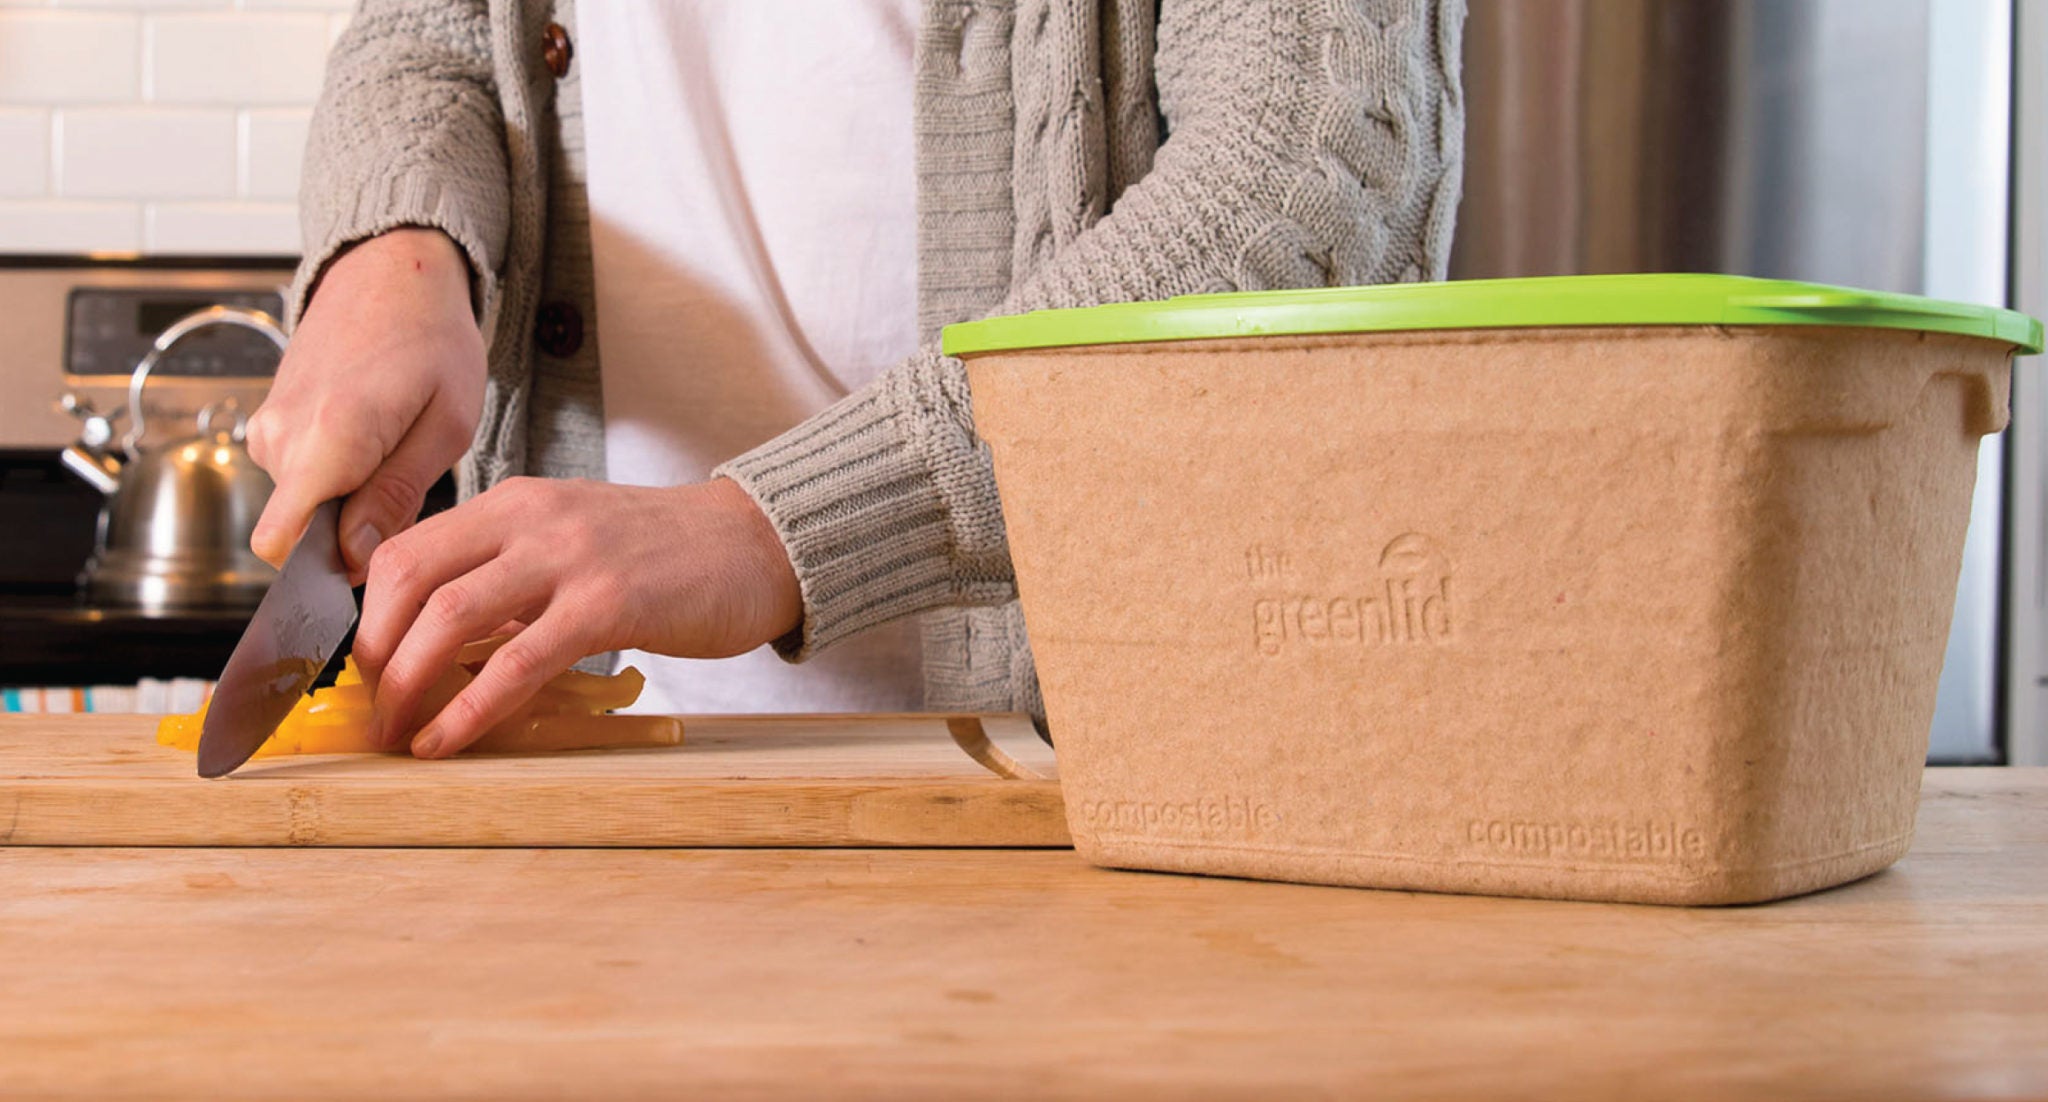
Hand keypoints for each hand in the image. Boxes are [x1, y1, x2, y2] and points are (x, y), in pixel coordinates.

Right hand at [246, 227, 484, 579]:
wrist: (392, 272)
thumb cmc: (432, 340)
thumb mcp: (447, 425)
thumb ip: (396, 495)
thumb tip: (355, 559)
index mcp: (328, 438)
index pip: (284, 544)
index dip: (329, 569)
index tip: (375, 561)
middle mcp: (281, 436)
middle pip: (304, 531)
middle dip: (355, 529)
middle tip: (411, 479)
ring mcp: (268, 427)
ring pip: (304, 506)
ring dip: (350, 497)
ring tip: (397, 445)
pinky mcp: (268, 422)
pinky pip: (300, 477)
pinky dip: (337, 472)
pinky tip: (376, 435)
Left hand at [353, 476, 803, 757]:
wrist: (757, 543)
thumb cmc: (669, 554)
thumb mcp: (574, 541)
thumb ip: (512, 576)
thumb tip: (446, 644)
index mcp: (515, 503)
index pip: (407, 549)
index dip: (370, 616)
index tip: (367, 668)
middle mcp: (532, 519)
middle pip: (411, 578)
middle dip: (376, 653)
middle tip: (373, 707)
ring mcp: (569, 559)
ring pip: (450, 616)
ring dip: (409, 682)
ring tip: (397, 732)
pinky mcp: (608, 604)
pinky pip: (518, 662)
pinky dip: (470, 708)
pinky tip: (448, 739)